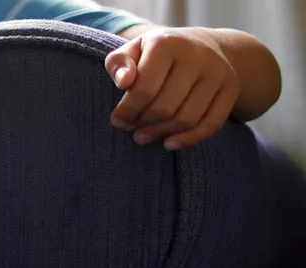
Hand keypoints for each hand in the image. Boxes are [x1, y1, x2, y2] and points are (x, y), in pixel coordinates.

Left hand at [106, 27, 240, 150]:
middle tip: (130, 127)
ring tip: (143, 135)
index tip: (117, 120)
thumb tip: (124, 82)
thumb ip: (119, 63)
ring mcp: (217, 73)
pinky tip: (168, 144)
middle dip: (141, 123)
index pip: (144, 89)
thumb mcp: (133, 49)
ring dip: (161, 133)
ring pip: (186, 119)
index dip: (127, 111)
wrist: (204, 45)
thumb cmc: (158, 52)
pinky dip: (189, 139)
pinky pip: (211, 124)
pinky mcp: (231, 89)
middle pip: (164, 107)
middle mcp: (196, 56)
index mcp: (166, 43)